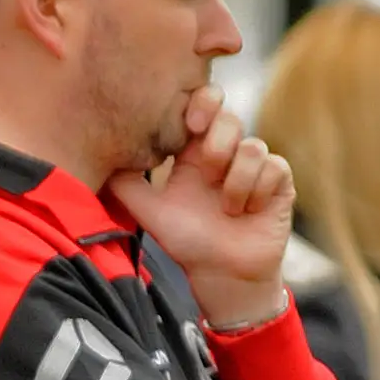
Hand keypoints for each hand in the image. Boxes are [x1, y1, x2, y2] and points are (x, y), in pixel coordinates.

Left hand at [107, 86, 295, 325]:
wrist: (223, 276)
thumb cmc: (187, 242)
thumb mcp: (150, 212)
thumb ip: (126, 185)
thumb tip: (101, 157)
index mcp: (195, 152)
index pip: (202, 106)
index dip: (201, 103)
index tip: (191, 123)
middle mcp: (226, 153)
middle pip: (230, 117)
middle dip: (218, 143)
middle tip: (208, 173)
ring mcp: (254, 166)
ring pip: (253, 146)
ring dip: (237, 180)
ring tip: (226, 209)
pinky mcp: (278, 183)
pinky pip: (274, 167)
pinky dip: (258, 191)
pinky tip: (247, 211)